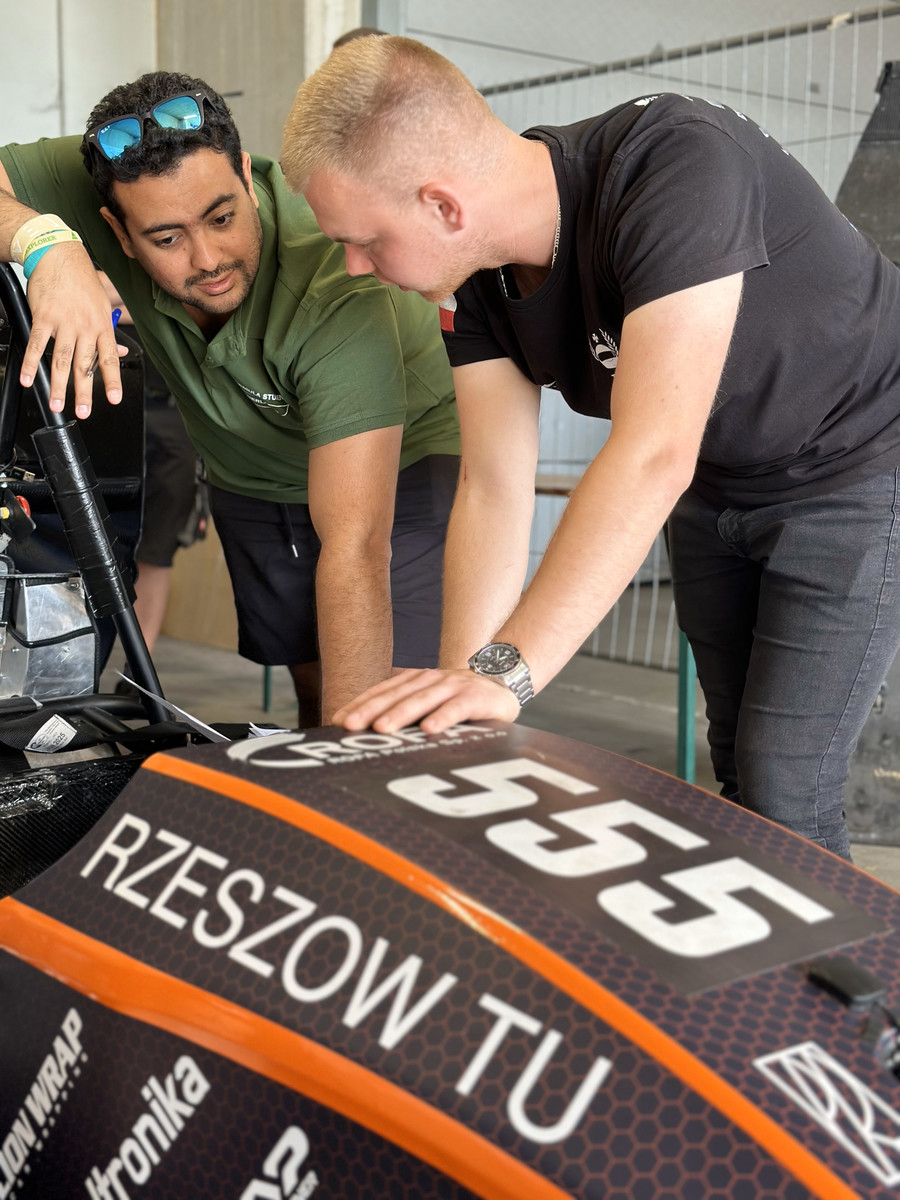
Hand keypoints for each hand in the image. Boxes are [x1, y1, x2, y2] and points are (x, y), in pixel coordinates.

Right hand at [21, 241, 124, 417]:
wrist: (58, 255)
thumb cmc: (81, 281)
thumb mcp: (102, 305)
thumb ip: (109, 332)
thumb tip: (122, 352)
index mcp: (102, 325)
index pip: (109, 358)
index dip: (112, 380)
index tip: (114, 399)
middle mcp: (84, 326)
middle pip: (84, 365)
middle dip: (84, 392)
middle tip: (82, 412)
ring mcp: (63, 322)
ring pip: (61, 360)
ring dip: (57, 385)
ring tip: (56, 403)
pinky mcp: (43, 317)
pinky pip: (37, 344)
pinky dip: (30, 362)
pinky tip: (27, 377)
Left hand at [333, 667, 521, 732]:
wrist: (502, 681)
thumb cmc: (458, 699)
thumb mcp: (430, 702)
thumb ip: (406, 711)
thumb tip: (367, 732)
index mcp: (415, 681)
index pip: (382, 692)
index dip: (360, 705)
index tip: (338, 721)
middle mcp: (430, 680)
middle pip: (396, 696)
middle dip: (371, 710)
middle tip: (351, 726)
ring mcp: (453, 686)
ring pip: (422, 700)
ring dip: (401, 714)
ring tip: (382, 728)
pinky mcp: (476, 698)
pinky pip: (457, 708)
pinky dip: (443, 717)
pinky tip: (430, 729)